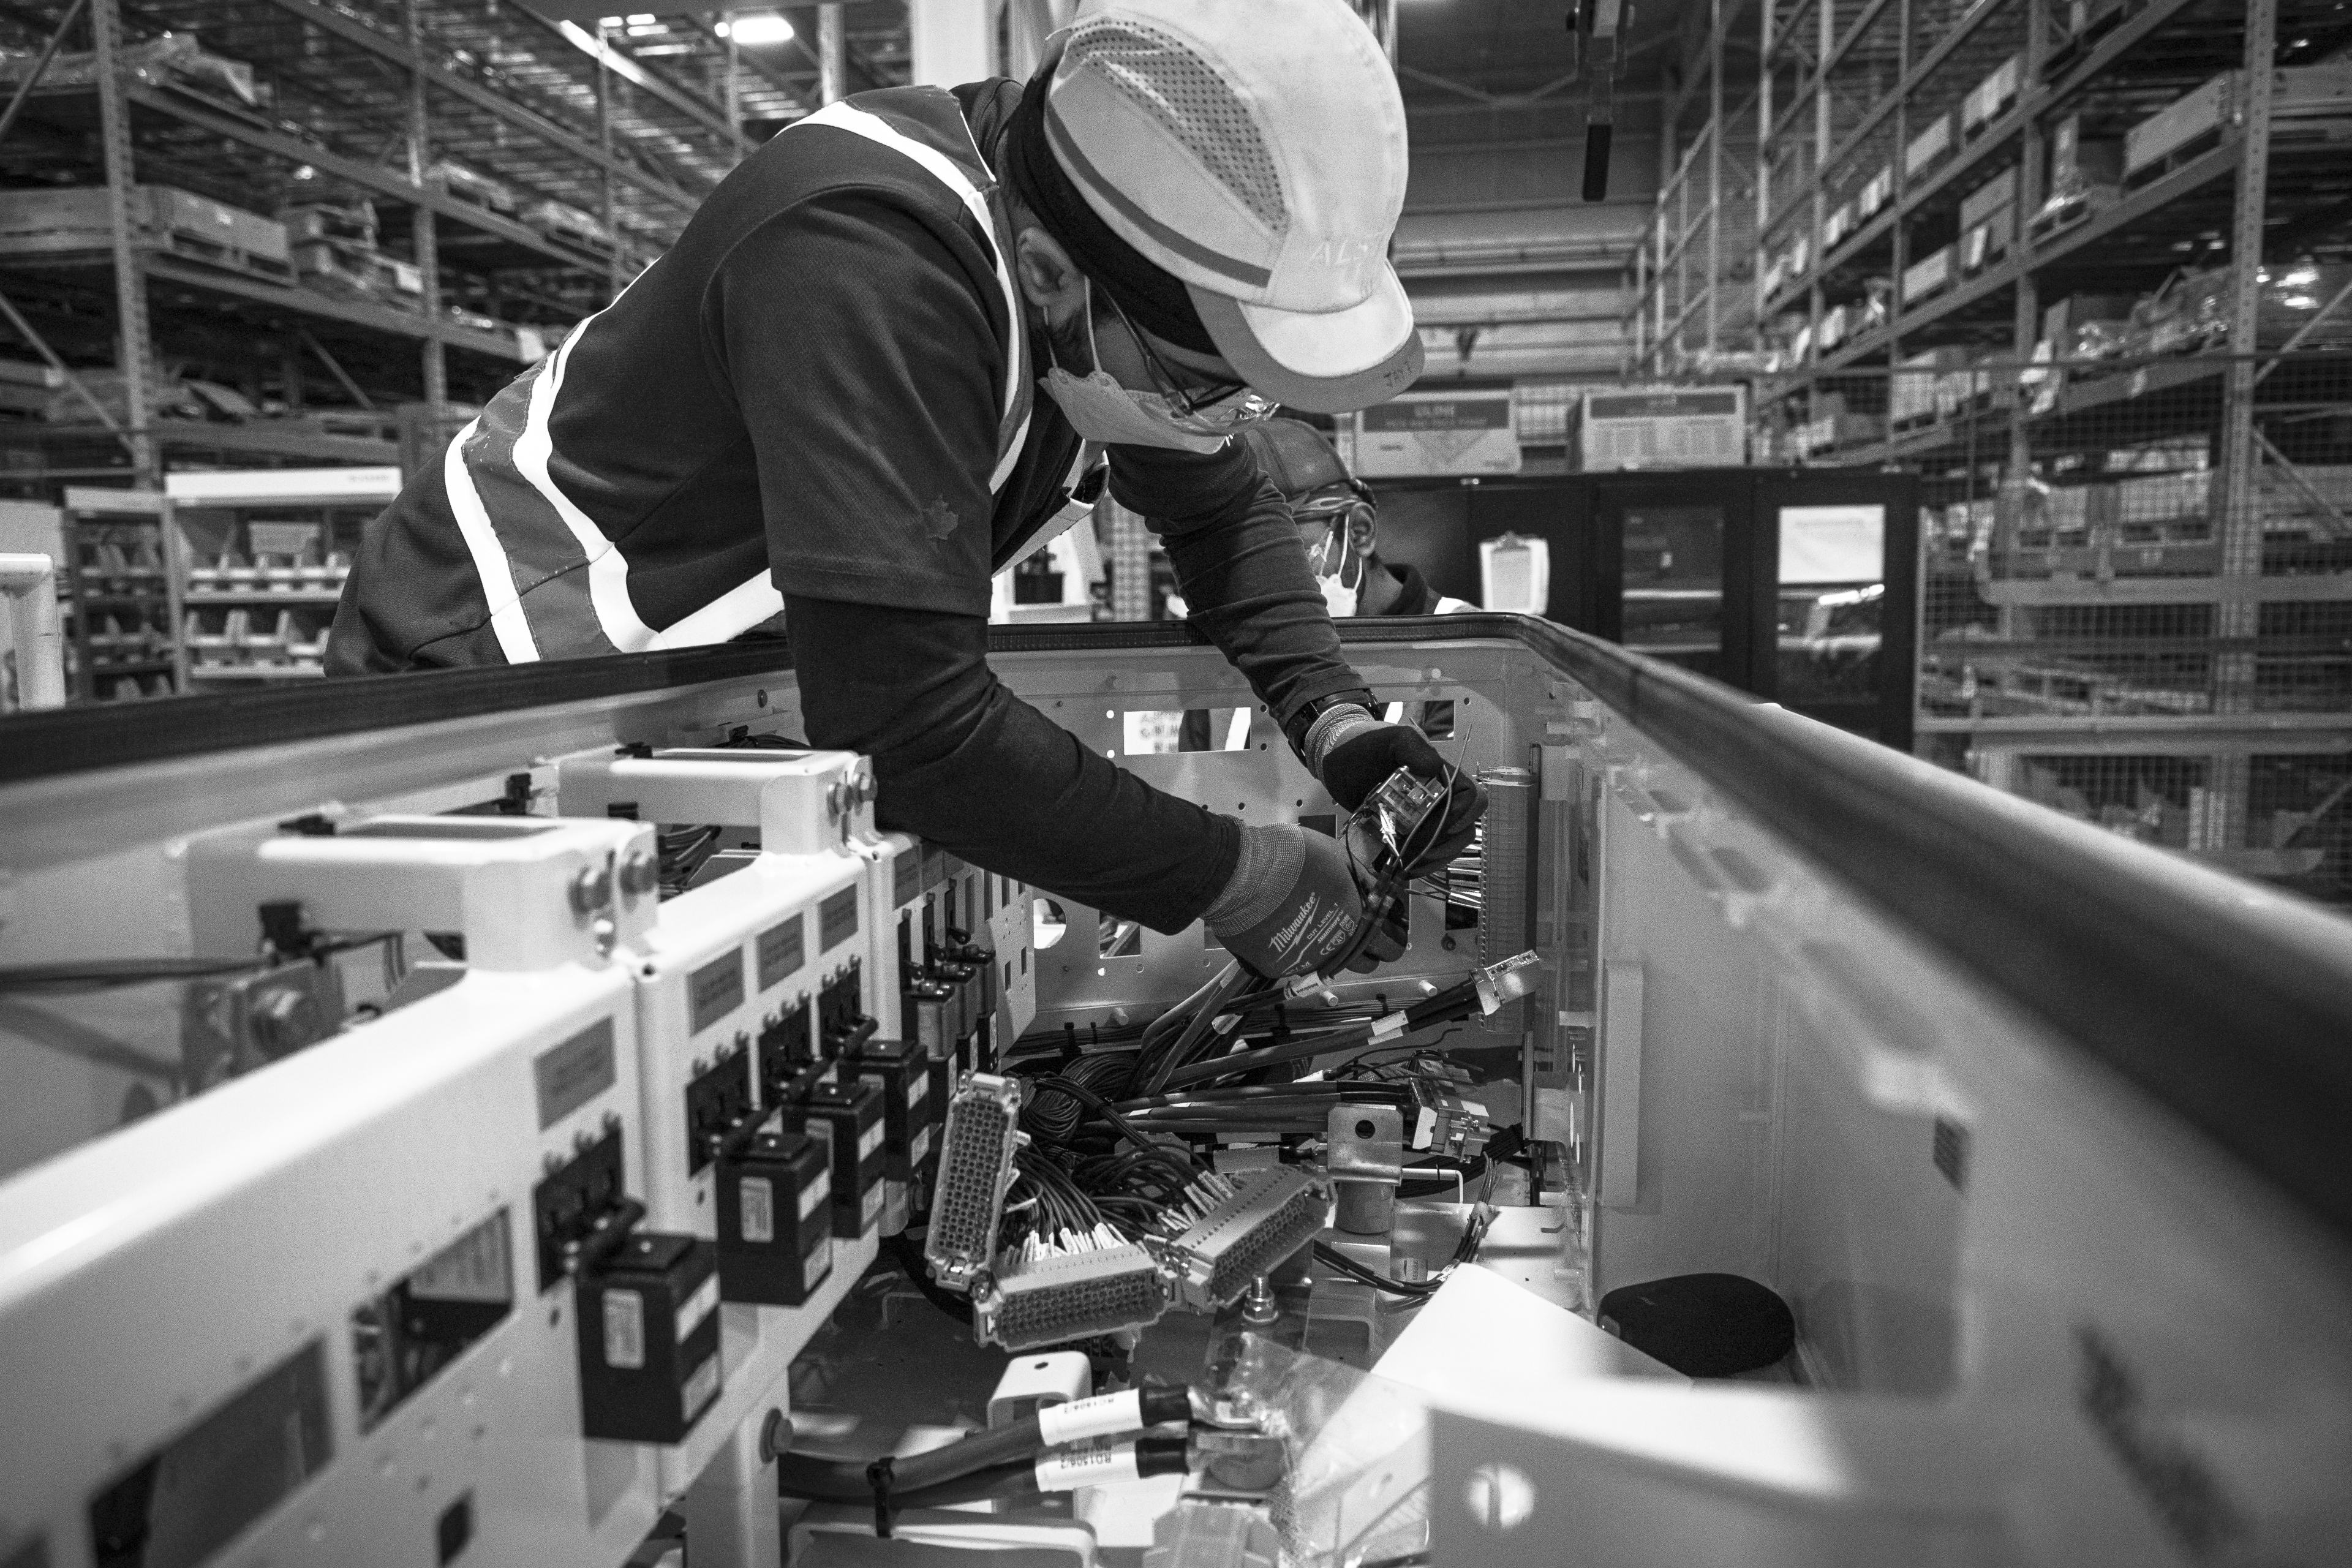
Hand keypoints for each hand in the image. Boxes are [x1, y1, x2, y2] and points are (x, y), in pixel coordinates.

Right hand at [1205, 824, 1373, 978]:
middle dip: (1369, 950)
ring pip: (1335, 967)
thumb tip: (1378, 888)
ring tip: (1325, 932)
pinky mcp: (1280, 967)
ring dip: (1337, 953)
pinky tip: (1294, 932)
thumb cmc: (1292, 859)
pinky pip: (1300, 964)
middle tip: (1360, 932)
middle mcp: (1337, 948)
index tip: (1387, 926)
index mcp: (1357, 922)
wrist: (1243, 874)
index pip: (1389, 944)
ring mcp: (1308, 962)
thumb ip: (1362, 876)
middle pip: (1367, 964)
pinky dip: (1301, 951)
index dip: (1391, 935)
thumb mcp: (1337, 855)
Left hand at [1312, 711, 1486, 875]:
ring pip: (1449, 846)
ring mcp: (1426, 819)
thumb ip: (1414, 746)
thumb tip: (1436, 767)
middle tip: (1416, 849)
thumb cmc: (1365, 745)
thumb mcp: (1390, 739)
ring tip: (1408, 862)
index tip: (1438, 827)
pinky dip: (1421, 864)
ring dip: (1434, 858)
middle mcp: (1440, 799)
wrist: (1336, 760)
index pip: (1472, 798)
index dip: (1462, 815)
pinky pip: (1428, 855)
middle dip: (1445, 844)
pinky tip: (1404, 868)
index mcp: (1443, 777)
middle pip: (1465, 828)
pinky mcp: (1410, 834)